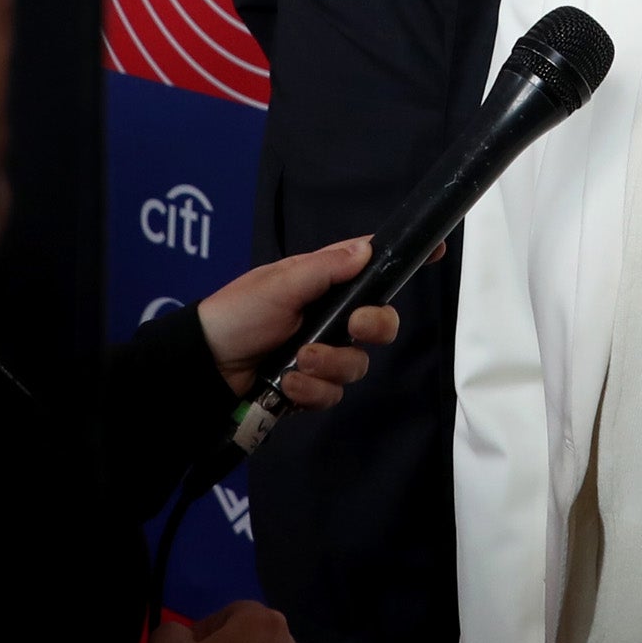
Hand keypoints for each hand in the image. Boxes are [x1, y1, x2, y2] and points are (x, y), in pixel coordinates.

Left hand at [194, 237, 402, 407]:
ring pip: (358, 364)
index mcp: (324, 283)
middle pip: (381, 323)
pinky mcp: (310, 387)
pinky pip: (333, 393)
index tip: (436, 251)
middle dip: (375, 326)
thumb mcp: (279, 283)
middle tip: (356, 326)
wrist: (205, 367)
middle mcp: (330, 317)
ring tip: (298, 362)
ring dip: (330, 365)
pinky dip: (312, 391)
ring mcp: (323, 353)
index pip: (371, 267)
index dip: (402, 261)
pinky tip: (289, 386)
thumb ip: (325, 269)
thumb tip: (367, 249)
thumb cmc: (238, 313)